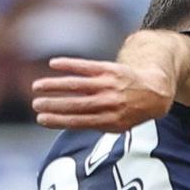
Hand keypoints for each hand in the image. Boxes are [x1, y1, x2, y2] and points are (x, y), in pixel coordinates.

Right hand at [32, 57, 174, 131]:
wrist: (154, 93)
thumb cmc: (129, 112)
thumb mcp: (118, 126)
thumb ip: (95, 125)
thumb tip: (64, 123)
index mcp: (111, 121)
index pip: (79, 121)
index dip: (59, 120)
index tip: (41, 119)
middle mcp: (109, 103)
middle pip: (76, 104)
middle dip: (53, 105)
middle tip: (35, 104)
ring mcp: (109, 85)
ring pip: (77, 85)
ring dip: (55, 85)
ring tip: (37, 86)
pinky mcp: (109, 69)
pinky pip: (86, 66)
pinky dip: (69, 64)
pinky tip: (53, 64)